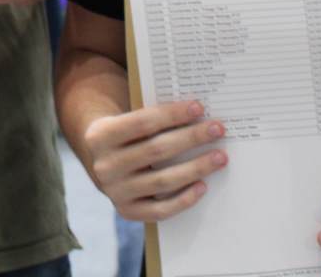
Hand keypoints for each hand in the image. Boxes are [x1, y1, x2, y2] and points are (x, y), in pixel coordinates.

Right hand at [81, 100, 227, 221]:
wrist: (102, 165)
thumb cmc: (125, 137)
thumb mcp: (125, 121)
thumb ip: (152, 119)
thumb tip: (196, 114)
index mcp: (101, 136)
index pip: (142, 122)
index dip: (172, 114)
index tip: (199, 107)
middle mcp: (104, 166)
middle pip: (156, 150)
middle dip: (191, 138)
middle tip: (217, 129)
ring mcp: (115, 192)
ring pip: (162, 180)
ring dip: (196, 167)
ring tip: (219, 157)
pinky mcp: (127, 212)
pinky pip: (161, 210)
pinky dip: (184, 199)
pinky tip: (203, 185)